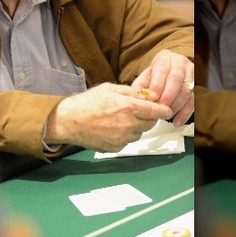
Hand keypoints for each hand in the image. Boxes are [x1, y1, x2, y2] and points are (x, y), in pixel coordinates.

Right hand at [45, 83, 172, 152]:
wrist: (69, 121)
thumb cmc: (86, 103)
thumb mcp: (109, 89)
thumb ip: (129, 92)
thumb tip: (143, 96)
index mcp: (129, 107)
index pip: (156, 111)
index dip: (163, 110)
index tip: (166, 110)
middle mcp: (129, 125)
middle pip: (150, 124)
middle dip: (148, 117)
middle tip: (136, 111)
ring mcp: (123, 138)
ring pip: (139, 133)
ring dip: (135, 127)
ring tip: (118, 119)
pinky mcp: (116, 148)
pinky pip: (127, 141)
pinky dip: (124, 135)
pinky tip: (111, 128)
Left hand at [131, 50, 193, 125]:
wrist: (168, 73)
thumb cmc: (155, 76)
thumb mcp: (144, 78)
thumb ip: (139, 87)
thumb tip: (139, 99)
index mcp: (165, 58)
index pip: (162, 68)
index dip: (158, 83)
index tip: (152, 97)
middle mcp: (180, 63)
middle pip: (177, 78)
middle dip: (168, 95)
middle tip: (161, 108)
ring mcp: (191, 73)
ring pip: (187, 89)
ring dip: (176, 105)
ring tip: (166, 115)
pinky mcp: (197, 86)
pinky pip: (193, 101)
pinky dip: (185, 113)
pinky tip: (177, 121)